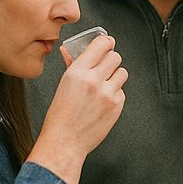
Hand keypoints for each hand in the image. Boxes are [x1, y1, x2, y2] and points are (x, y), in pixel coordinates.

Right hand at [28, 35, 126, 183]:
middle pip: (115, 57)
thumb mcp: (63, 85)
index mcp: (77, 72)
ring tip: (104, 84)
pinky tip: (103, 101)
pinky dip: (115, 93)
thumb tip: (70, 51)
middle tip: (104, 66)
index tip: (106, 43)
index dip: (106, 42)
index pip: (101, 45)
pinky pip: (122, 91)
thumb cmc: (60, 115)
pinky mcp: (116, 105)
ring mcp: (107, 93)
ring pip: (122, 72)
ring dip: (115, 76)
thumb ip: (71, 65)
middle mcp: (94, 80)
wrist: (65, 140)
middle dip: (110, 60)